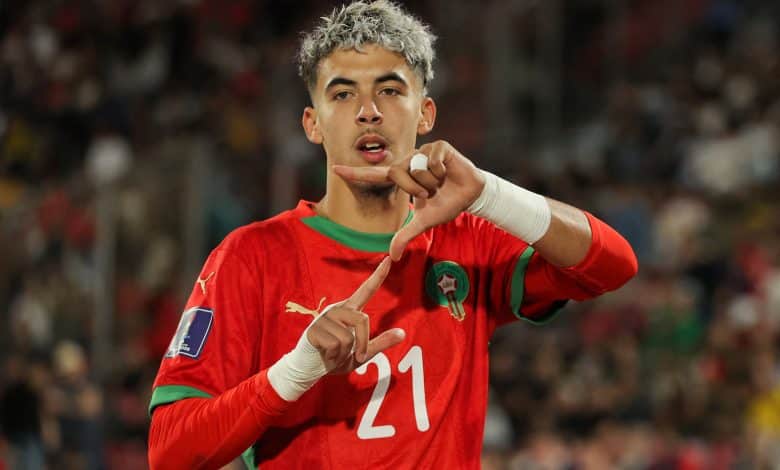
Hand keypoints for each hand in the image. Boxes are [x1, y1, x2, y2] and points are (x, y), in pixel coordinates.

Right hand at [307, 257, 404, 373]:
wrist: (310, 369)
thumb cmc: (336, 358)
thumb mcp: (362, 353)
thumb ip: (380, 343)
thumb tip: (403, 333)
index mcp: (349, 311)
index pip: (366, 290)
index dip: (378, 276)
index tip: (389, 259)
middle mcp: (337, 310)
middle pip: (362, 320)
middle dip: (362, 344)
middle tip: (354, 356)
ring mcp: (324, 319)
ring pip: (348, 337)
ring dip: (345, 352)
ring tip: (333, 353)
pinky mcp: (313, 329)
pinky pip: (335, 344)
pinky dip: (333, 355)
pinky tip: (325, 354)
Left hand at [333, 141, 484, 260]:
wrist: (470, 195)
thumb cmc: (445, 205)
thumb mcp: (423, 222)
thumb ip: (405, 235)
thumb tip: (392, 257)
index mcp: (402, 178)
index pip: (374, 175)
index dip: (355, 174)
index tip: (335, 170)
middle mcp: (408, 162)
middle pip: (397, 172)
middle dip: (414, 188)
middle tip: (428, 194)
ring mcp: (422, 152)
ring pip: (416, 167)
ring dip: (430, 182)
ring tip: (440, 183)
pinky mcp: (438, 146)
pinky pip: (432, 160)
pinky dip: (441, 171)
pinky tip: (448, 172)